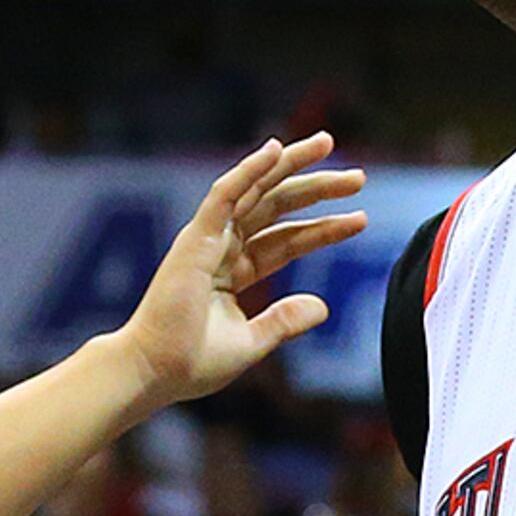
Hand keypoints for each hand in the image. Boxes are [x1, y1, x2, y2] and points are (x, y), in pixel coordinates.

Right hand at [107, 135, 362, 412]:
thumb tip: (322, 307)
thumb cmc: (191, 362)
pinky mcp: (195, 238)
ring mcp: (207, 239)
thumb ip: (285, 320)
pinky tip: (276, 150)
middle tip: (359, 177)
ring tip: (327, 143)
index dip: (323, 229)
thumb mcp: (252, 341)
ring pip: (256, 189)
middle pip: (277, 206)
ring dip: (291, 164)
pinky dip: (249, 170)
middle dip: (317, 189)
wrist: (155, 371)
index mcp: (233, 270)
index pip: (286, 239)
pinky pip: (225, 195)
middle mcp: (221, 247)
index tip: (360, 219)